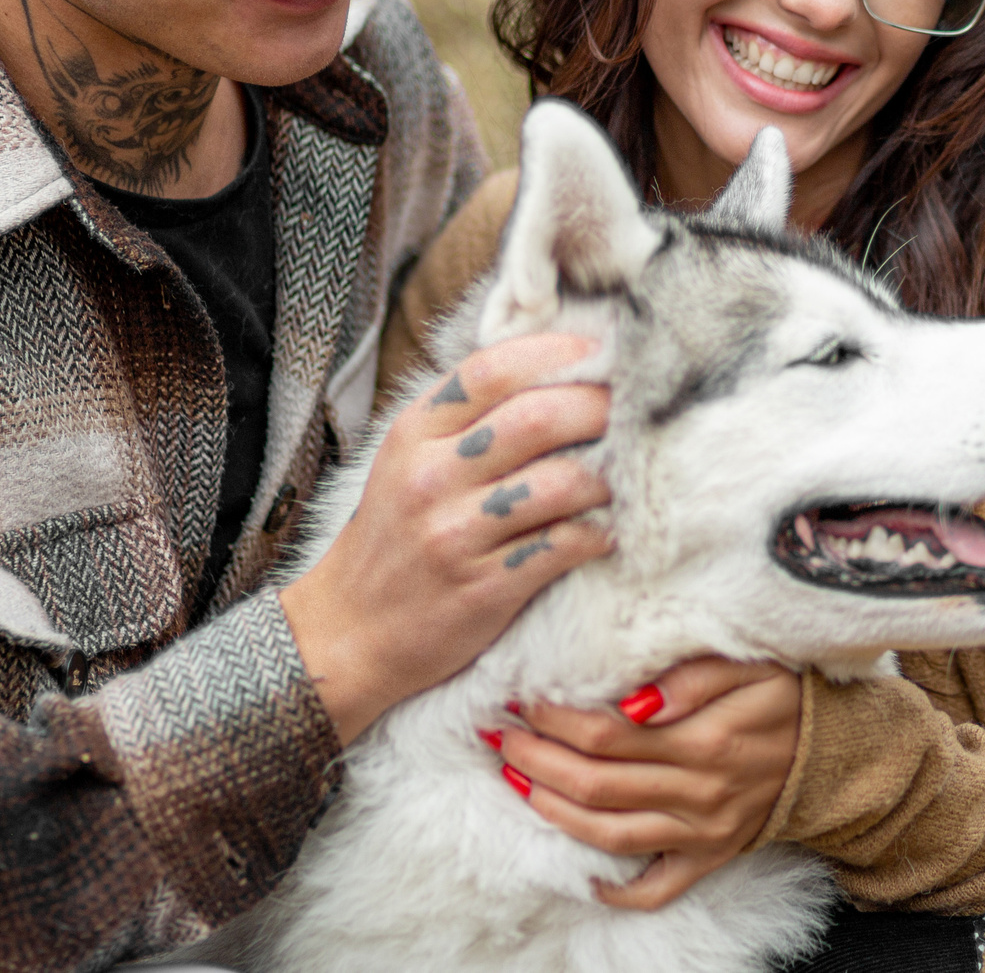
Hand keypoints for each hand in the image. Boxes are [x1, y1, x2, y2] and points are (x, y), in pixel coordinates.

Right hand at [280, 332, 612, 743]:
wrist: (349, 631)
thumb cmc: (395, 535)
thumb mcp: (409, 460)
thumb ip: (467, 416)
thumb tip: (556, 367)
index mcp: (415, 433)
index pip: (492, 370)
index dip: (558, 354)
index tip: (601, 353)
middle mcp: (432, 477)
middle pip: (538, 419)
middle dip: (600, 407)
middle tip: (635, 411)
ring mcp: (457, 534)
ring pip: (561, 483)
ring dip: (609, 475)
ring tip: (625, 474)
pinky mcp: (484, 587)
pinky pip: (564, 545)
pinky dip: (599, 533)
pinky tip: (609, 529)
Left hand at [497, 657, 804, 909]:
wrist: (838, 754)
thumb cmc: (786, 696)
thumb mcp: (754, 665)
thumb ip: (696, 675)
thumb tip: (636, 700)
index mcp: (706, 739)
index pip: (607, 733)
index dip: (556, 718)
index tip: (525, 697)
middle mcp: (699, 792)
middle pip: (595, 783)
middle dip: (537, 760)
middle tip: (501, 736)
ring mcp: (701, 832)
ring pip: (608, 834)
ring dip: (552, 810)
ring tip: (517, 783)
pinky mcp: (708, 857)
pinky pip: (655, 887)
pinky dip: (615, 890)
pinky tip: (580, 875)